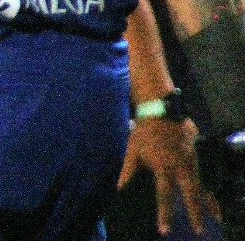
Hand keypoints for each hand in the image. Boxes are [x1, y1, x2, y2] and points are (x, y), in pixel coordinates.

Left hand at [119, 116, 218, 234]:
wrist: (162, 109)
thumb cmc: (144, 131)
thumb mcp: (133, 150)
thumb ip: (128, 170)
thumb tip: (120, 188)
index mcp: (163, 166)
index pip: (164, 195)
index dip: (165, 214)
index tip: (165, 230)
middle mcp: (181, 166)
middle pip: (191, 194)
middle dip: (195, 213)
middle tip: (199, 230)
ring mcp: (192, 160)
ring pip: (202, 185)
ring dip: (209, 202)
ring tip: (217, 218)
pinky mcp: (198, 155)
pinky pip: (206, 175)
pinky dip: (210, 187)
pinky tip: (214, 198)